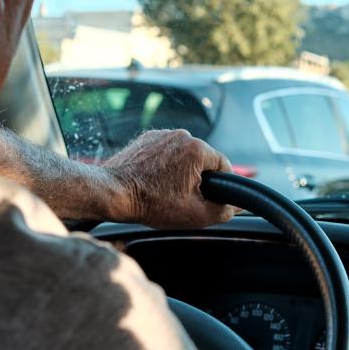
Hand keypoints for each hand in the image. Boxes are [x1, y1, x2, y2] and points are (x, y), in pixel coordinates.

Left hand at [102, 129, 237, 227]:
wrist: (113, 193)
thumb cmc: (151, 202)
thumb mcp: (194, 215)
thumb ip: (222, 210)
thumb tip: (235, 206)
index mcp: (197, 148)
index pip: (223, 165)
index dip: (219, 185)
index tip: (208, 198)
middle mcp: (182, 135)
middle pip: (202, 159)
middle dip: (197, 178)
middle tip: (183, 198)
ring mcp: (162, 134)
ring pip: (183, 155)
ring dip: (180, 170)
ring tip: (165, 190)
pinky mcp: (146, 138)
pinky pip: (165, 151)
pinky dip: (163, 164)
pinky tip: (153, 181)